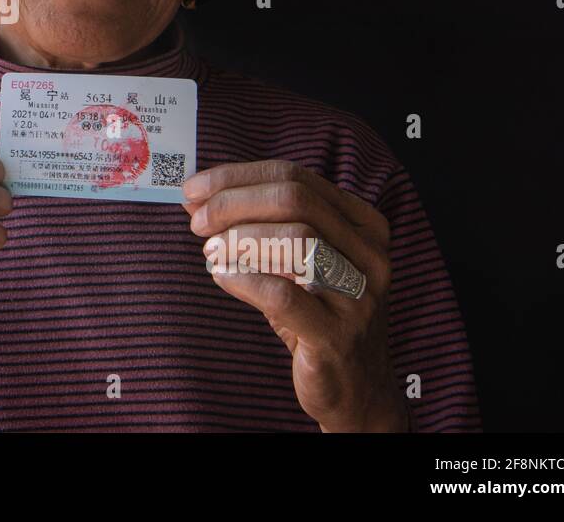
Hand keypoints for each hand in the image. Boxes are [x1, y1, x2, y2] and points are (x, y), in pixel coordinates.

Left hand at [183, 160, 409, 431]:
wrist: (355, 387)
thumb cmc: (317, 314)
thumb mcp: (296, 262)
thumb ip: (260, 225)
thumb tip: (199, 198)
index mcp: (363, 224)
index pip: (294, 177)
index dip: (237, 178)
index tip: (194, 189)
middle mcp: (369, 253)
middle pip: (294, 200)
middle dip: (233, 202)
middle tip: (197, 221)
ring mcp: (358, 294)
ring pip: (295, 239)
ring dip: (238, 238)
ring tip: (210, 251)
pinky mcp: (336, 335)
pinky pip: (281, 294)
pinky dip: (242, 278)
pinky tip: (221, 276)